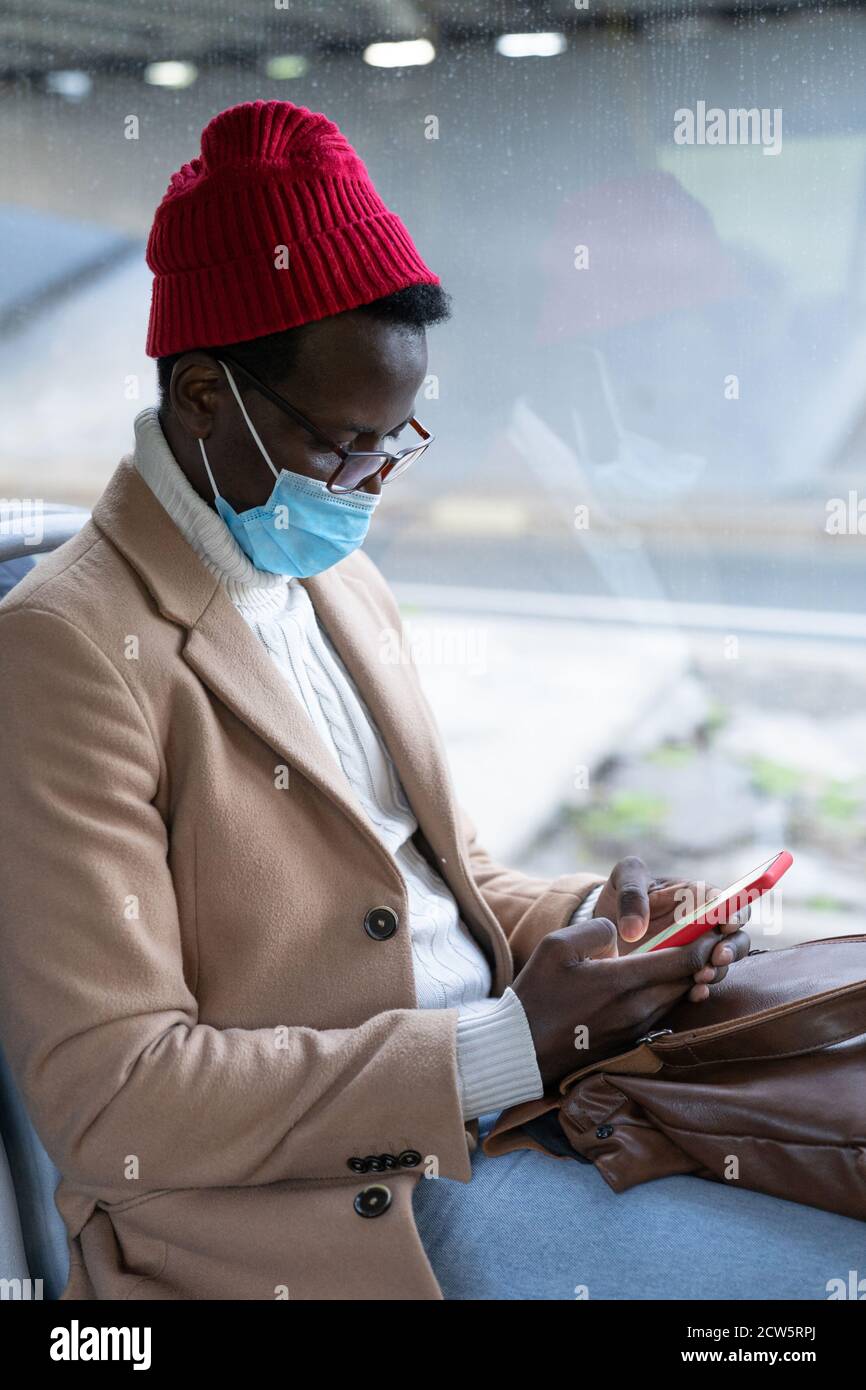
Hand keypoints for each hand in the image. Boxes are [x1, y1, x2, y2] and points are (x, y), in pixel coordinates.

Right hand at [512, 916, 731, 1088]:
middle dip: (702, 957)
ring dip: (687, 978)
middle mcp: (639, 1008)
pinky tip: (660, 983)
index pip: (684, 959)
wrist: (521, 1050)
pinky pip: (662, 1013)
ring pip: (678, 998)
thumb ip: (596, 928)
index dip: (705, 939)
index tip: (714, 924)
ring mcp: (637, 1029)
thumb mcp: (557, 946)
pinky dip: (669, 995)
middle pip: (689, 980)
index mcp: (624, 980)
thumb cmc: (536, 995)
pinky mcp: (631, 1042)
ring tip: (689, 957)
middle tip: (709, 936)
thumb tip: (619, 930)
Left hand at [594, 857, 750, 1002]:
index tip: (726, 924)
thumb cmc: (621, 892)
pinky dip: (700, 990)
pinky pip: (699, 985)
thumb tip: (633, 931)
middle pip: (734, 937)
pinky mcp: (680, 974)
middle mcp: (702, 926)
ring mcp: (693, 952)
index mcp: (696, 896)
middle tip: (718, 956)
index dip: (734, 912)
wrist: (603, 922)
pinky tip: (694, 993)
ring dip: (716, 971)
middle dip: (732, 948)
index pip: (727, 902)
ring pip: (721, 964)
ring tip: (701, 976)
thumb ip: (631, 894)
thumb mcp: (625, 877)